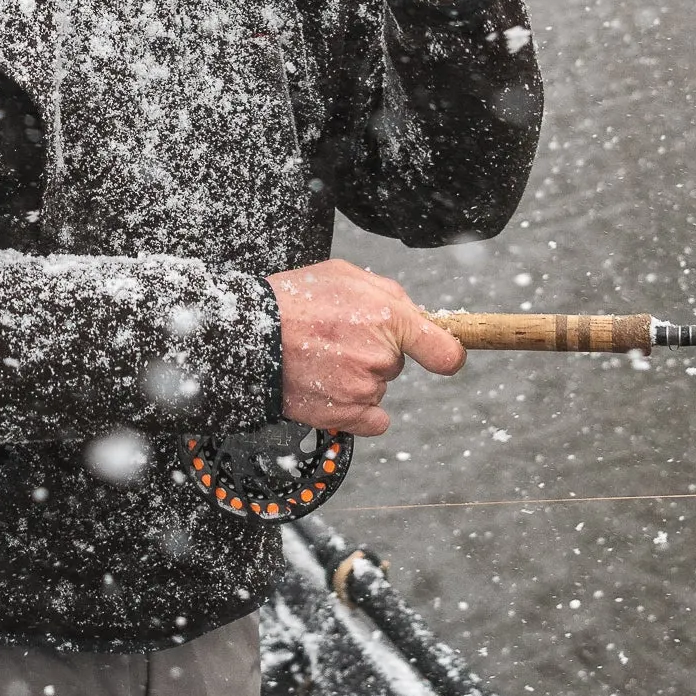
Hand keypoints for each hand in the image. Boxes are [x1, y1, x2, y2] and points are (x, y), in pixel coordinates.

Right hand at [268, 257, 464, 435]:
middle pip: (395, 364)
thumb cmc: (293, 300)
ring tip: (320, 359)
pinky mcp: (344, 415)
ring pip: (377, 388)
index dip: (446, 354)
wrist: (249, 335)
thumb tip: (415, 315)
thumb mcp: (345, 275)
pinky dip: (356, 411)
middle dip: (373, 352)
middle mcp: (381, 357)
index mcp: (389, 318)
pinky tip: (331, 390)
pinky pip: (372, 420)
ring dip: (357, 379)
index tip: (444, 356)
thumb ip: (388, 294)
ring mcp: (362, 389)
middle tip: (336, 338)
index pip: (444, 351)